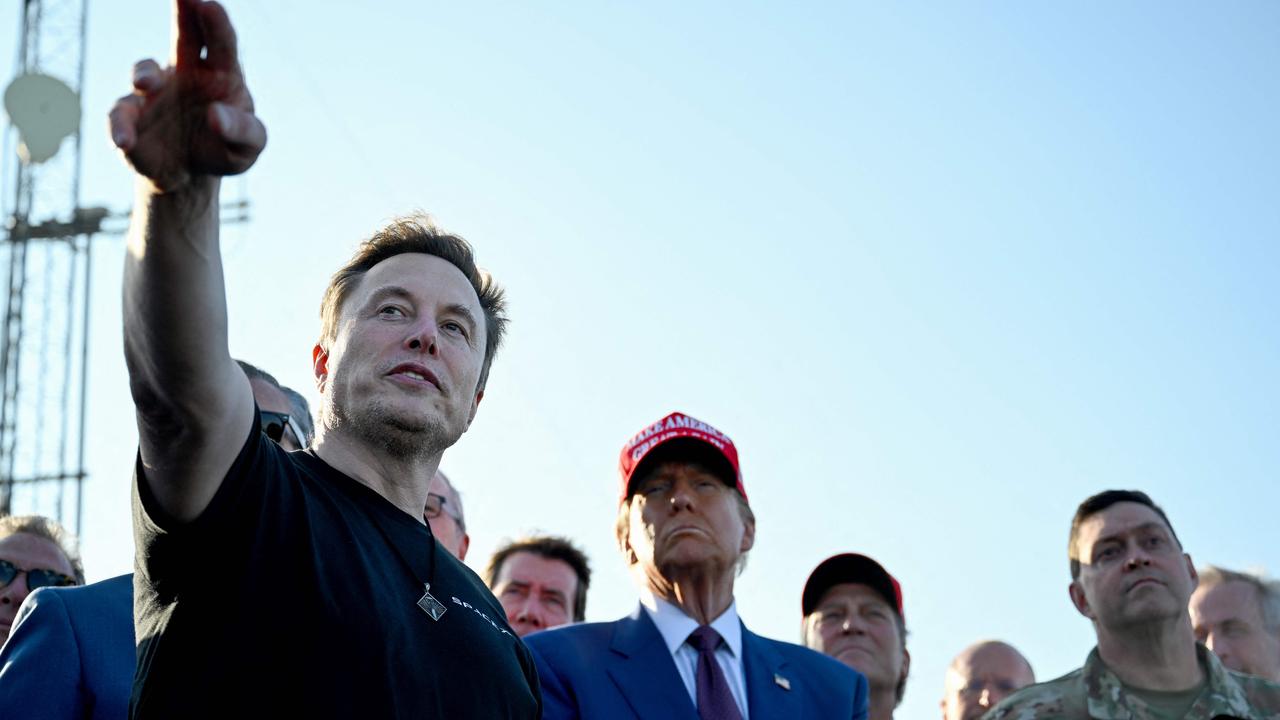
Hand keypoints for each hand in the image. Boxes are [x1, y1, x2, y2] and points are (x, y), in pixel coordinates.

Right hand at [109, 0, 265, 192]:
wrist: (189, 174)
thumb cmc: (224, 150)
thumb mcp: (247, 148)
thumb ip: (243, 132)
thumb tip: (216, 114)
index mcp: (221, 75)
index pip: (221, 43)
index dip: (215, 22)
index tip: (208, 4)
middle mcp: (185, 72)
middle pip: (184, 36)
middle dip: (183, 12)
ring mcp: (155, 91)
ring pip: (145, 72)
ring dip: (144, 74)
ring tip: (144, 84)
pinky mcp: (131, 116)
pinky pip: (120, 116)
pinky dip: (120, 127)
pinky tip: (124, 142)